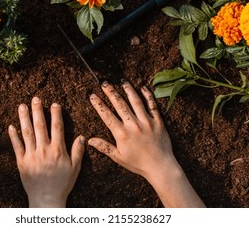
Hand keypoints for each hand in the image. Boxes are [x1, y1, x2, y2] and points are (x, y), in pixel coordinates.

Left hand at [8, 97, 84, 207]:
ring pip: (27, 133)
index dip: (56, 114)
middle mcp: (44, 151)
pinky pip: (17, 146)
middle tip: (36, 99)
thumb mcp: (75, 168)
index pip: (57, 128)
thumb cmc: (62, 184)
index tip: (54, 104)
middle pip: (40, 126)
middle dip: (38, 111)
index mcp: (58, 151)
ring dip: (24, 118)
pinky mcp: (21, 162)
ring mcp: (31, 156)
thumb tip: (82, 137)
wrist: (46, 199)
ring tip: (22, 106)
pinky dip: (13, 136)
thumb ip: (78, 152)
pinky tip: (11, 126)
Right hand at [88, 81, 204, 207]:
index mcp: (122, 134)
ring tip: (122, 82)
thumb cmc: (138, 164)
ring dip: (128, 90)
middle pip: (120, 104)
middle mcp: (133, 125)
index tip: (93, 96)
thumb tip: (89, 140)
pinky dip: (148, 95)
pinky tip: (143, 88)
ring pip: (135, 101)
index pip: (107, 115)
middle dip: (111, 92)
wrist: (160, 167)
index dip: (98, 104)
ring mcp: (146, 122)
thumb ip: (104, 147)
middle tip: (105, 83)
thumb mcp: (118, 157)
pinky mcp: (158, 121)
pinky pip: (152, 105)